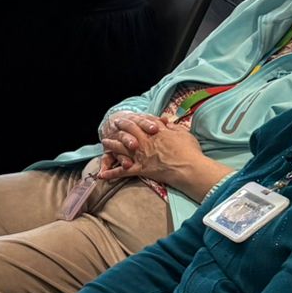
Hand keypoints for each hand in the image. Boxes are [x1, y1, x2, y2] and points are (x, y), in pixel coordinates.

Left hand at [102, 110, 221, 193]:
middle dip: (120, 127)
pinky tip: (101, 175)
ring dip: (112, 145)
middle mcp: (145, 141)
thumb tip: (166, 120)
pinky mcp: (140, 169)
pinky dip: (111, 174)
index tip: (128, 117)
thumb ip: (173, 126)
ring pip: (121, 148)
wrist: (189, 168)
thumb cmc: (190, 151)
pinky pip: (122, 172)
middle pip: (128, 132)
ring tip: (105, 142)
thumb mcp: (183, 133)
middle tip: (113, 125)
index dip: (133, 120)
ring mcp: (140, 155)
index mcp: (155, 132)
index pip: (141, 123)